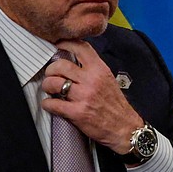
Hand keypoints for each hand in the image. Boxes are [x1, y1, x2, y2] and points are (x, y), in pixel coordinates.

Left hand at [40, 39, 143, 153]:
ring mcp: (84, 96)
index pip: (80, 48)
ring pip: (53, 83)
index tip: (57, 45)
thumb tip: (73, 61)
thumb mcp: (108, 79)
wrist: (125, 128)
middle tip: (51, 75)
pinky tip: (50, 104)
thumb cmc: (115, 105)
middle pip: (61, 65)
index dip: (65, 43)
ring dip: (47, 86)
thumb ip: (92, 69)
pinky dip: (47, 104)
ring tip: (50, 89)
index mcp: (100, 70)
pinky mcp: (77, 112)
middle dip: (51, 70)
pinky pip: (53, 104)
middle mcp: (92, 80)